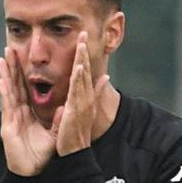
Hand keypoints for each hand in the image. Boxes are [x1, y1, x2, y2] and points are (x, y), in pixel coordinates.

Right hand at [0, 47, 55, 176]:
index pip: (26, 88)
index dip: (24, 72)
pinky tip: (2, 80)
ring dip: (6, 74)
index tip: (23, 56)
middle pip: (15, 85)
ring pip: (9, 91)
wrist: (30, 173)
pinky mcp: (8, 126)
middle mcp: (18, 112)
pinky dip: (5, 93)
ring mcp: (11, 118)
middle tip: (10, 48)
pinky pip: (7, 106)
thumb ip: (59, 121)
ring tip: (3, 58)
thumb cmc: (40, 156)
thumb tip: (66, 107)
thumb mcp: (54, 135)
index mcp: (28, 112)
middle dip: (12, 66)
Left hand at [53, 31, 96, 156]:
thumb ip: (95, 92)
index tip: (83, 38)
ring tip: (81, 43)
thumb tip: (105, 77)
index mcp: (85, 95)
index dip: (84, 54)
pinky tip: (78, 66)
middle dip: (84, 50)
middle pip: (85, 69)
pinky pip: (78, 91)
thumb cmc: (78, 131)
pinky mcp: (76, 109)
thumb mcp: (86, 108)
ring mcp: (82, 102)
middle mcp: (86, 96)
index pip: (85, 70)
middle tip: (83, 31)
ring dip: (82, 59)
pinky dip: (79, 78)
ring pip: (82, 77)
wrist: (76, 151)